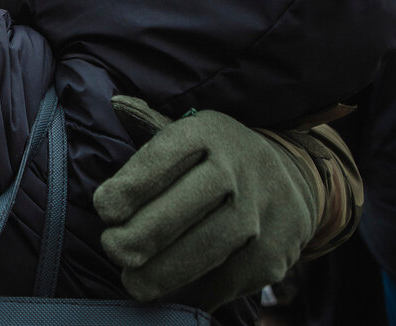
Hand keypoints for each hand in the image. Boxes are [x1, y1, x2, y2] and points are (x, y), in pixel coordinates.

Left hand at [93, 97, 318, 309]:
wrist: (291, 178)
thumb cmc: (215, 158)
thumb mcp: (188, 131)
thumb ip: (147, 122)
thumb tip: (114, 103)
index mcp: (208, 131)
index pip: (164, 156)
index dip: (130, 186)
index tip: (103, 209)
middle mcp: (239, 166)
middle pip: (184, 206)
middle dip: (141, 234)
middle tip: (112, 248)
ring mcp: (261, 210)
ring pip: (207, 246)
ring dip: (164, 270)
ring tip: (132, 282)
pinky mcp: (275, 251)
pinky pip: (230, 278)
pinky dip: (196, 290)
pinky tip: (168, 292)